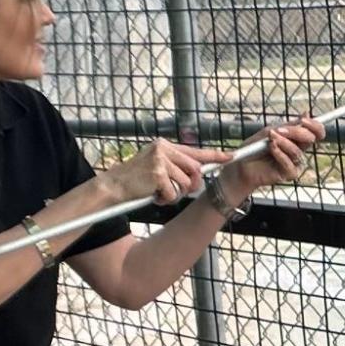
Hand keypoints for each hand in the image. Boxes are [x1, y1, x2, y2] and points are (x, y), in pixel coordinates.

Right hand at [105, 138, 234, 207]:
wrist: (114, 186)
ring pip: (185, 183)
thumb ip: (176, 166)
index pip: (195, 151)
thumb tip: (198, 173)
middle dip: (191, 185)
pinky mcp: (157, 173)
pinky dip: (165, 199)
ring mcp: (160, 160)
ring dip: (175, 194)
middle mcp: (164, 149)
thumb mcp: (157, 166)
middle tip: (176, 192)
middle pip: (195, 169)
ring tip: (159, 193)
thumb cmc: (136, 180)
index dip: (215, 155)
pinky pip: (173, 193)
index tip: (230, 155)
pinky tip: (153, 196)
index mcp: (165, 145)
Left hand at [221, 118, 325, 202]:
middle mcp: (299, 150)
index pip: (316, 132)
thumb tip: (306, 113)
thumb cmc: (255, 147)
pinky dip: (279, 154)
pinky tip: (271, 149)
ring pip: (297, 151)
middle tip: (279, 130)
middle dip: (296, 132)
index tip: (303, 120)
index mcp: (297, 139)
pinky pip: (289, 163)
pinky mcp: (289, 174)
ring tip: (270, 140)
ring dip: (283, 143)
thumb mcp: (272, 131)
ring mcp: (295, 163)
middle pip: (310, 139)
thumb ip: (290, 125)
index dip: (314, 125)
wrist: (242, 164)